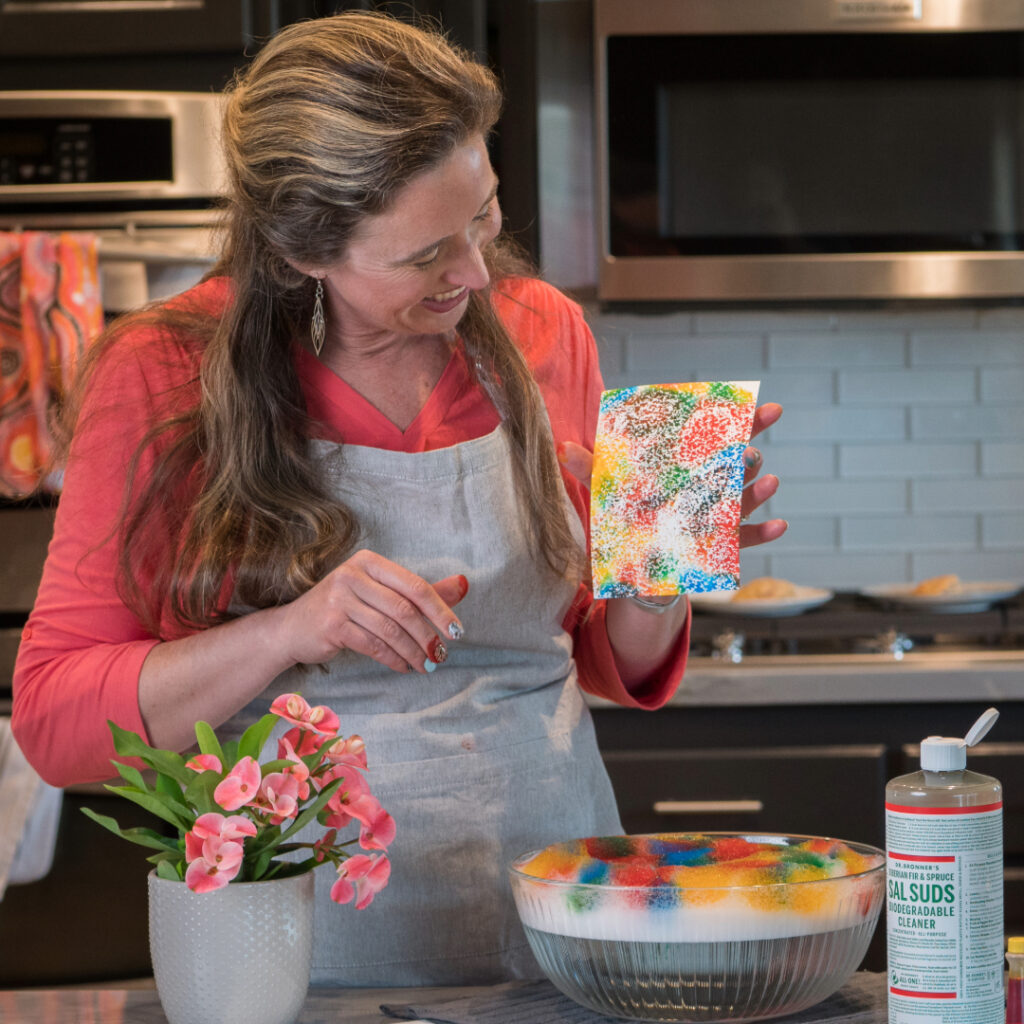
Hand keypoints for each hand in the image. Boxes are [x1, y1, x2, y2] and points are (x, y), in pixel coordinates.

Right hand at [274, 550, 467, 672]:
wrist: (291, 628)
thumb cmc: (343, 608)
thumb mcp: (380, 593)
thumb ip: (420, 591)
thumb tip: (463, 584)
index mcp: (369, 562)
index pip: (414, 585)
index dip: (440, 609)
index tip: (456, 631)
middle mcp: (352, 575)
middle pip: (404, 609)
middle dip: (428, 636)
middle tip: (442, 654)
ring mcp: (339, 599)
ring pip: (390, 630)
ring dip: (413, 652)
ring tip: (426, 665)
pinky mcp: (331, 625)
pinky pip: (373, 645)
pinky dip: (393, 659)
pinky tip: (403, 666)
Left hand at [557, 400, 786, 549]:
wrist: (635, 562)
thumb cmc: (627, 515)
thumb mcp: (608, 492)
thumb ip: (591, 469)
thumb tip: (561, 449)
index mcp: (689, 464)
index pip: (720, 436)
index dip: (744, 420)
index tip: (764, 406)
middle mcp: (710, 485)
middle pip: (738, 464)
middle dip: (746, 455)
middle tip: (747, 450)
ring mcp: (718, 516)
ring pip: (743, 499)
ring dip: (756, 490)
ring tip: (767, 480)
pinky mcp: (719, 546)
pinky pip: (745, 540)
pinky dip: (763, 534)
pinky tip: (781, 525)